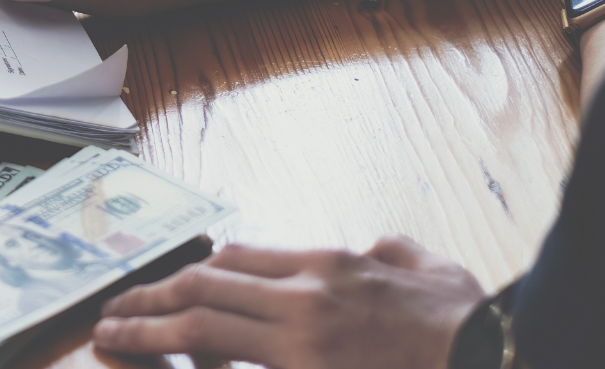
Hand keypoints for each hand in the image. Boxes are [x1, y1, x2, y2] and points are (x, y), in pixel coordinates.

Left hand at [92, 238, 486, 368]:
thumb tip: (375, 247)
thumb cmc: (466, 323)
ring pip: (204, 326)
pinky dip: (202, 368)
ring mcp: (301, 343)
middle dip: (151, 296)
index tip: (170, 286)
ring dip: (150, 330)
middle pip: (205, 284)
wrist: (492, 357)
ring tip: (112, 337)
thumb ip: (393, 252)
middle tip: (114, 310)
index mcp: (328, 264)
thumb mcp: (431, 268)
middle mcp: (304, 297)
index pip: (238, 258)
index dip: (197, 272)